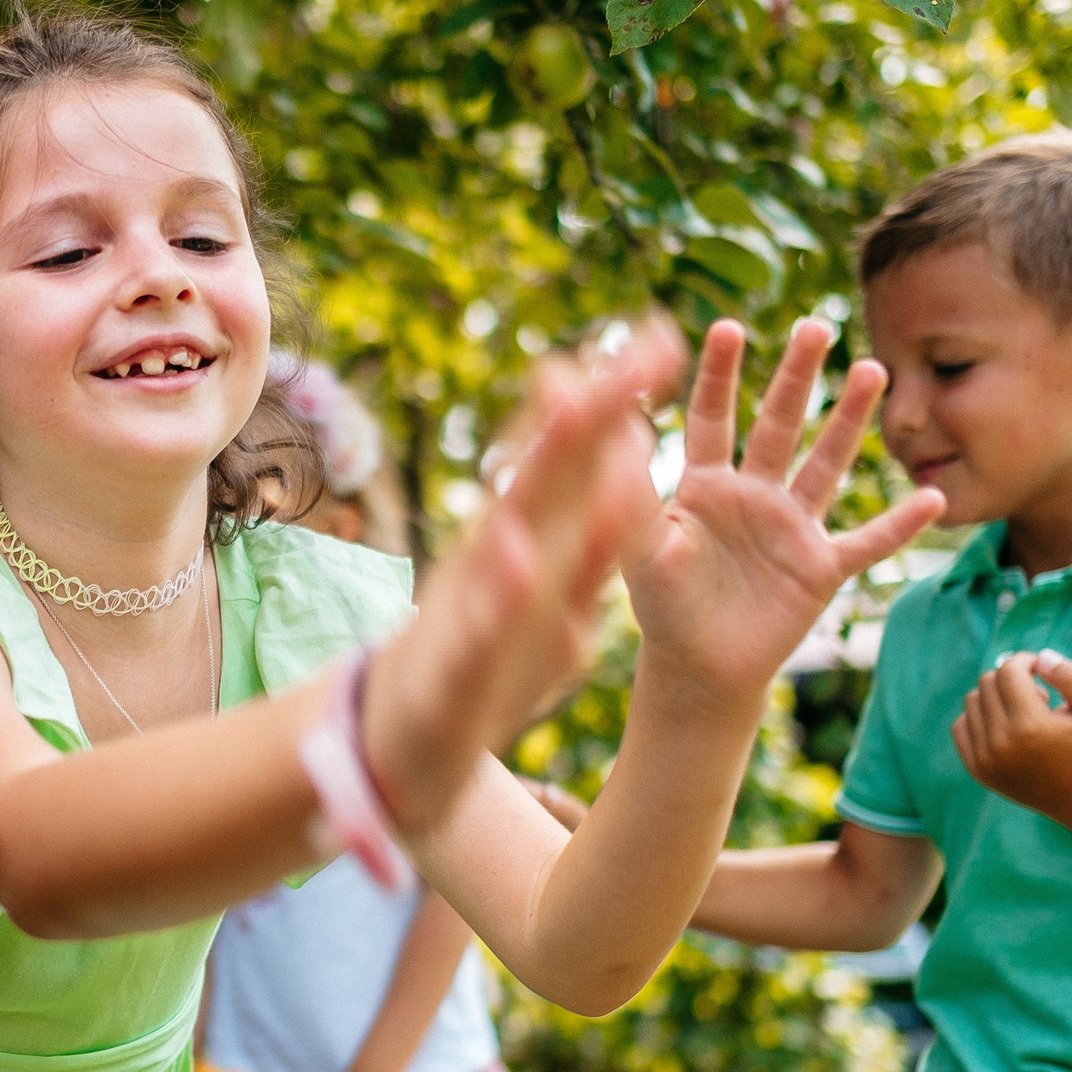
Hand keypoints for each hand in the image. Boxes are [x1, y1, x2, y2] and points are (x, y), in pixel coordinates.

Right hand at [367, 319, 683, 831]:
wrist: (404, 737)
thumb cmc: (487, 658)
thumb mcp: (555, 593)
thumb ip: (595, 531)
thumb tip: (641, 456)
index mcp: (534, 539)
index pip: (581, 458)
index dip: (620, 398)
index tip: (667, 334)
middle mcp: (500, 556)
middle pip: (548, 473)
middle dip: (588, 412)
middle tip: (631, 351)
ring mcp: (473, 607)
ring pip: (510, 529)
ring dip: (540, 472)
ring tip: (572, 416)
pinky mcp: (455, 668)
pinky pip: (480, 625)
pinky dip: (500, 593)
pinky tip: (519, 560)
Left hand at [626, 318, 944, 708]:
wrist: (697, 669)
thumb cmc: (663, 607)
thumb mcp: (640, 551)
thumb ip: (632, 501)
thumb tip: (615, 441)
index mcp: (705, 485)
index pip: (713, 418)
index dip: (720, 375)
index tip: (728, 326)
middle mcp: (754, 495)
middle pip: (780, 424)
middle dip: (797, 376)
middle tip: (816, 324)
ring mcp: (792, 528)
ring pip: (826, 464)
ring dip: (849, 421)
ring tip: (872, 370)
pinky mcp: (821, 568)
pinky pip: (867, 542)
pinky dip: (899, 525)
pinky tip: (934, 496)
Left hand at [952, 651, 1071, 817]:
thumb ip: (1071, 676)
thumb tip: (1040, 657)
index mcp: (1030, 726)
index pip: (1008, 672)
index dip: (1025, 662)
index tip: (1041, 671)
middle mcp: (1001, 743)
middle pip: (988, 683)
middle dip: (1012, 679)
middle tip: (1039, 697)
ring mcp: (985, 759)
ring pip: (972, 701)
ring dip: (996, 697)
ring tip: (1026, 714)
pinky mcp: (977, 770)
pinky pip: (961, 726)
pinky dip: (979, 717)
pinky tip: (1007, 725)